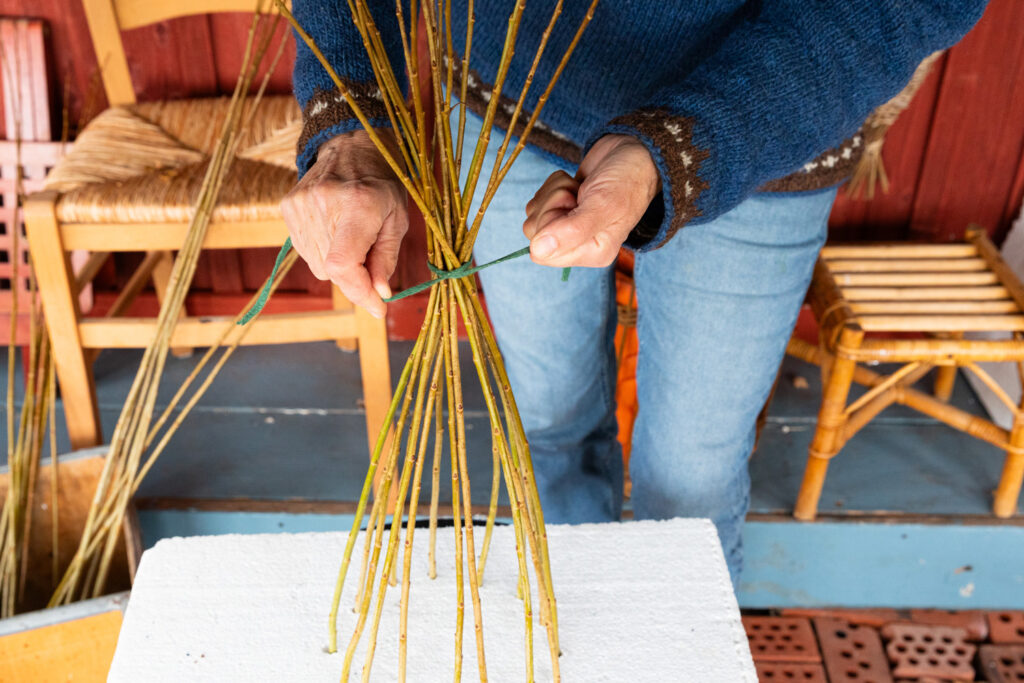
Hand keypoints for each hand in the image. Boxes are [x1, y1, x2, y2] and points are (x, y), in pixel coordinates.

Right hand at [280, 130, 407, 318]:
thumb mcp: (398, 219)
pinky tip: (335, 230)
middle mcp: (323, 205)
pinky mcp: (287, 207)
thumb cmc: (382, 182)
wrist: (349, 144)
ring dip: (338, 264)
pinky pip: (306, 251)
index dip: (359, 293)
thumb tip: (379, 294)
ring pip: (318, 265)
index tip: (377, 307)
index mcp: (358, 205)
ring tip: (352, 238)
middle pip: (332, 271)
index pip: (343, 265)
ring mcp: (300, 206)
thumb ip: (387, 258)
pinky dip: (324, 251)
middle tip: (371, 262)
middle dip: (355, 278)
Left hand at [523, 134, 659, 267]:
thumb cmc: (626, 180)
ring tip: (581, 189)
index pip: (544, 253)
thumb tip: (537, 250)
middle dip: (552, 205)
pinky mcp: (560, 207)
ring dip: (553, 193)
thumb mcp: (603, 206)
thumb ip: (571, 232)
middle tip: (580, 195)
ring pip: (534, 214)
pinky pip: (537, 201)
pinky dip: (552, 185)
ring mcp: (567, 226)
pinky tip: (575, 184)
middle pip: (534, 232)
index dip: (550, 225)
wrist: (634, 152)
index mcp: (592, 252)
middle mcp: (578, 244)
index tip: (574, 207)